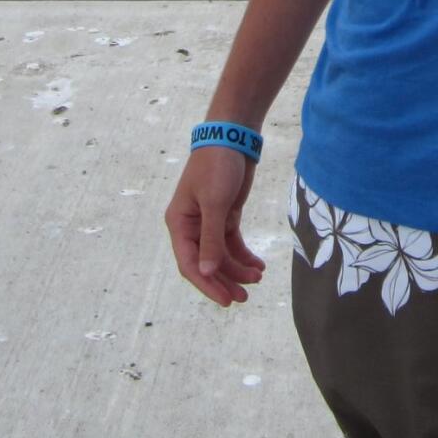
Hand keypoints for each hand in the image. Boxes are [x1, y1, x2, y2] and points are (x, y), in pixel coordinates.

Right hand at [164, 148, 266, 308]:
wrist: (233, 138)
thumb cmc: (217, 166)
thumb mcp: (215, 203)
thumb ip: (211, 239)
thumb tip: (207, 272)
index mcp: (179, 224)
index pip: (190, 264)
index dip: (207, 284)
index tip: (226, 299)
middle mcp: (190, 226)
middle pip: (206, 263)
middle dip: (224, 281)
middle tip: (244, 297)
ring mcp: (208, 222)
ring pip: (221, 256)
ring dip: (237, 269)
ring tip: (257, 278)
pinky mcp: (225, 216)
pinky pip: (232, 244)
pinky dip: (244, 256)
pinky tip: (258, 265)